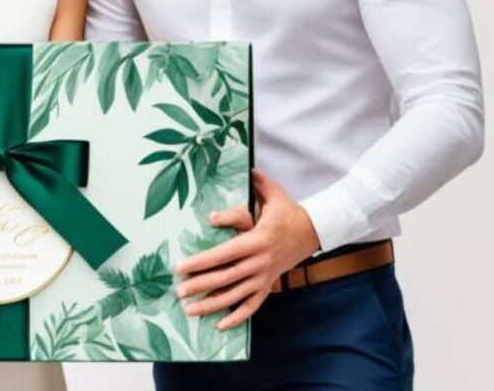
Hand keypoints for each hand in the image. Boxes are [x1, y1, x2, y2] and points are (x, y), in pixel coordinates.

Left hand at [174, 169, 320, 330]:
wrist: (314, 231)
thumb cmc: (288, 211)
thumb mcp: (274, 194)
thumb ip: (257, 183)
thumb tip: (244, 168)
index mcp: (257, 239)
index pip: (225, 254)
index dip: (203, 262)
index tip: (182, 267)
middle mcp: (260, 261)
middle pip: (227, 277)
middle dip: (201, 286)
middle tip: (179, 292)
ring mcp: (265, 276)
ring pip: (236, 295)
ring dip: (213, 305)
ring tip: (190, 311)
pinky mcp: (269, 284)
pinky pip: (253, 305)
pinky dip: (238, 316)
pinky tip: (220, 326)